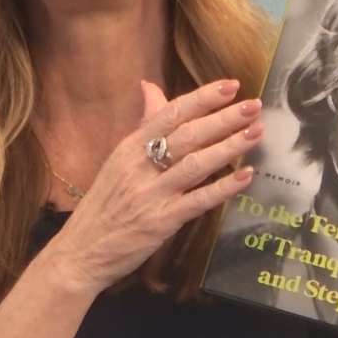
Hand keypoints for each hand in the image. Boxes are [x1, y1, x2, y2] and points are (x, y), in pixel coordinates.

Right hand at [41, 79, 261, 294]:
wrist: (80, 251)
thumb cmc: (105, 203)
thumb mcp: (118, 159)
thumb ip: (143, 124)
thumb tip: (149, 87)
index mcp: (130, 147)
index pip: (170, 114)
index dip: (202, 98)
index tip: (231, 85)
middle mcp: (140, 166)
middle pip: (187, 135)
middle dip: (223, 118)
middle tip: (254, 106)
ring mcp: (150, 194)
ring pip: (196, 164)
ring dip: (229, 147)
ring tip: (256, 133)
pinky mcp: (160, 222)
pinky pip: (197, 201)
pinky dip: (223, 187)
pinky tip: (245, 175)